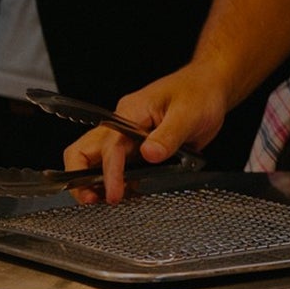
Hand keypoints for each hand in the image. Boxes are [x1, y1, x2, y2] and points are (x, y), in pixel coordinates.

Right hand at [61, 64, 231, 203]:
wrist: (209, 87)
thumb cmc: (199, 93)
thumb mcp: (189, 113)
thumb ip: (169, 135)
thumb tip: (150, 154)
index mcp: (130, 112)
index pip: (109, 146)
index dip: (110, 173)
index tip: (114, 194)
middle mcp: (122, 123)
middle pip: (83, 151)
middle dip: (79, 178)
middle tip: (91, 201)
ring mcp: (127, 135)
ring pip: (96, 160)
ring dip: (95, 182)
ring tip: (108, 201)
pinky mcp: (137, 145)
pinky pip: (118, 165)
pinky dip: (117, 181)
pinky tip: (129, 193)